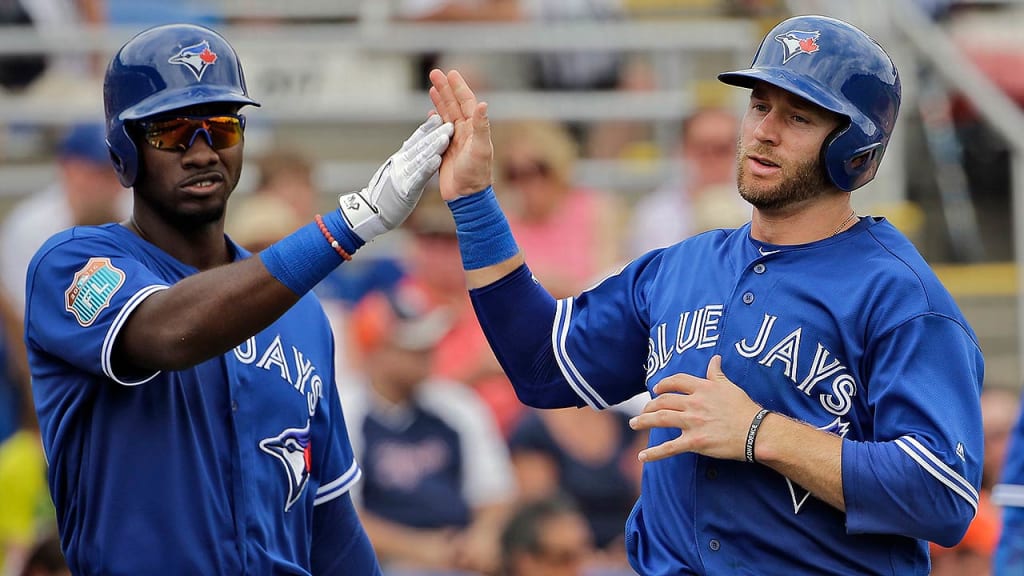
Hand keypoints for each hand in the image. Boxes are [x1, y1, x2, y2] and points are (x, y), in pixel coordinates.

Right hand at [338, 114, 452, 241]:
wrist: (370, 213)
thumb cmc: (385, 195)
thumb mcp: (394, 171)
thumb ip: (406, 159)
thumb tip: (414, 147)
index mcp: (399, 159)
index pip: (415, 139)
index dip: (427, 128)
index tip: (438, 117)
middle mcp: (400, 163)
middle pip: (420, 145)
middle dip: (435, 133)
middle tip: (450, 123)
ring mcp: (401, 175)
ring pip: (420, 158)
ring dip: (434, 147)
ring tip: (447, 136)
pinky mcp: (405, 190)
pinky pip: (418, 177)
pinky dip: (427, 168)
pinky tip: (437, 160)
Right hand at [428, 69, 493, 199]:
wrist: (466, 197)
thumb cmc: (476, 174)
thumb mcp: (481, 148)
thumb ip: (481, 126)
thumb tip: (483, 104)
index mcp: (473, 129)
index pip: (466, 102)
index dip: (459, 87)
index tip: (451, 73)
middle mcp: (465, 132)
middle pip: (454, 104)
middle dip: (445, 88)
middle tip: (434, 72)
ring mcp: (455, 141)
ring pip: (446, 115)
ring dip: (439, 100)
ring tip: (431, 86)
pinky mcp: (445, 151)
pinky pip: (439, 131)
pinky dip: (435, 120)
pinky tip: (430, 113)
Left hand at [629, 355, 762, 462]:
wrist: (756, 432)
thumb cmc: (745, 409)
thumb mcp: (730, 386)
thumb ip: (717, 373)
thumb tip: (715, 358)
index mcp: (702, 388)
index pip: (675, 381)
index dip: (663, 384)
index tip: (656, 389)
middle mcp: (694, 403)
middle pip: (663, 401)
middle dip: (649, 406)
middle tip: (643, 411)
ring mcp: (693, 423)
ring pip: (661, 419)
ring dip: (644, 421)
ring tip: (634, 423)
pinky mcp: (695, 442)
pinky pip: (670, 447)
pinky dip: (654, 453)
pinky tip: (642, 456)